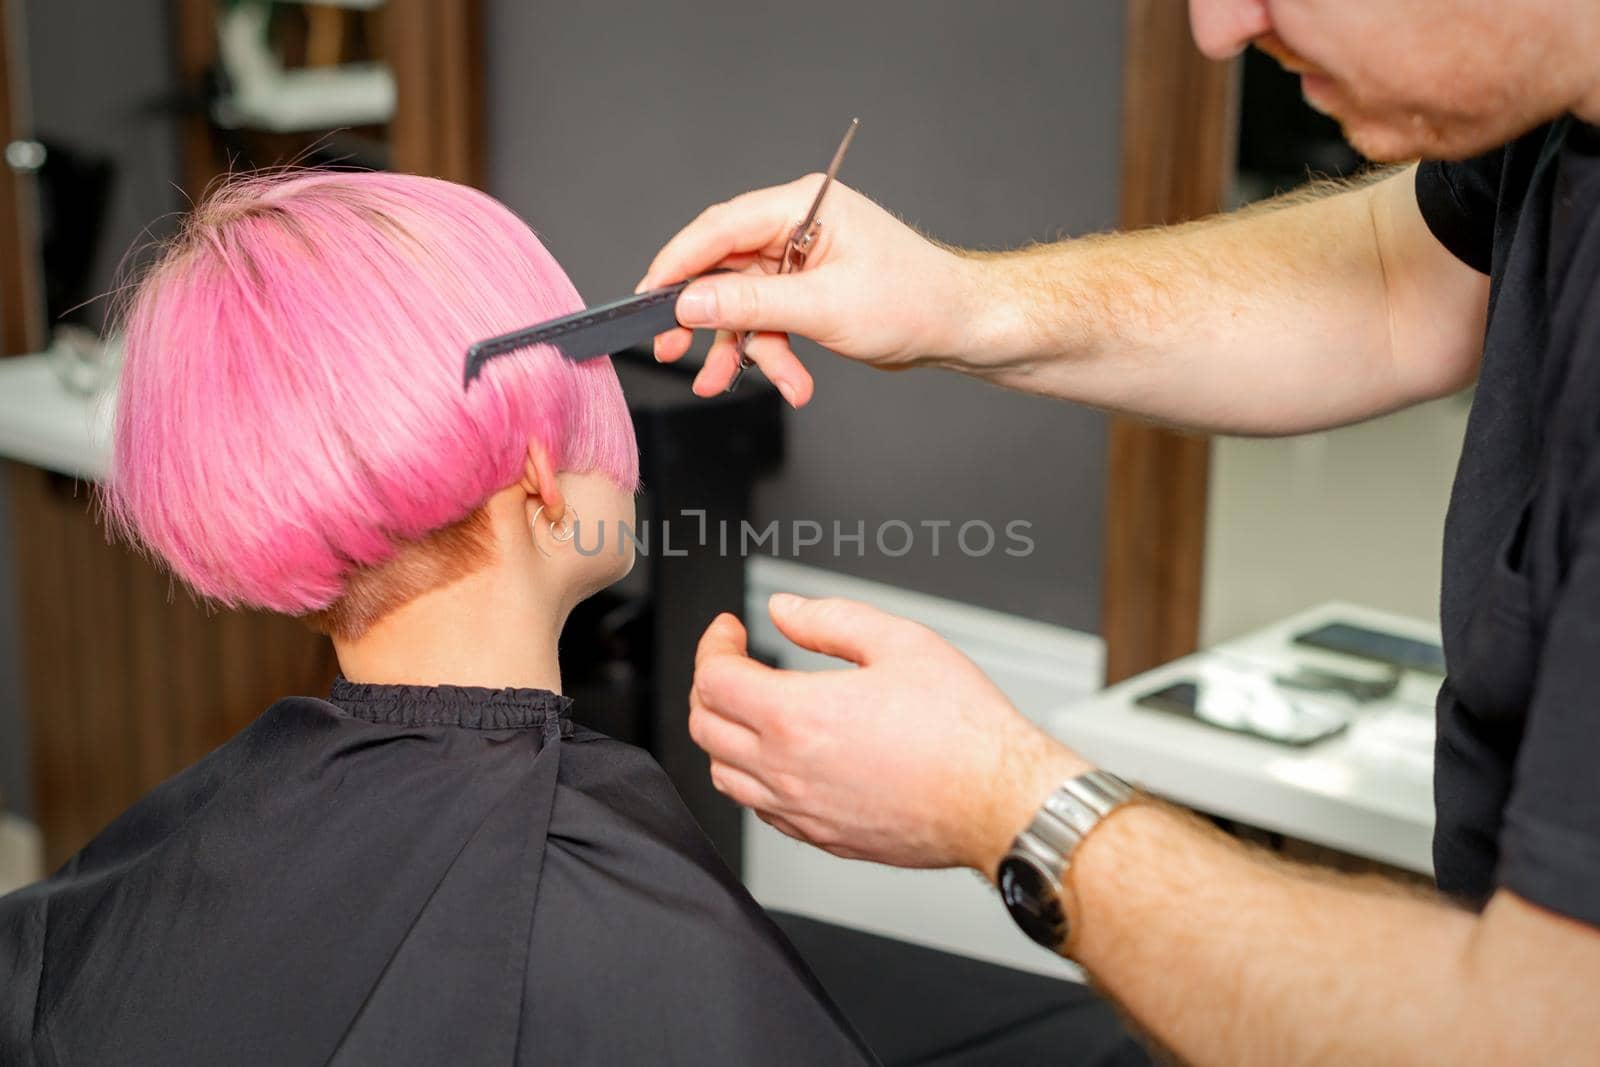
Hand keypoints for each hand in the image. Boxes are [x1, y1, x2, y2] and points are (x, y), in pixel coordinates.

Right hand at [637, 175, 982, 404]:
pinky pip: (769, 321)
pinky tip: (790, 383)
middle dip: (704, 317)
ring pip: (744, 305)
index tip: (649, 296)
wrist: (962, 328)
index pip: (720, 227)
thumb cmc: (915, 301)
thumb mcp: (823, 307)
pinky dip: (773, 354)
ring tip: (728, 382)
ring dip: (744, 348)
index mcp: (803, 206)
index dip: (678, 263)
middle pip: (724, 268)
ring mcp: (802, 261)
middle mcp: (797, 226)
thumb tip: (691, 302)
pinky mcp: (809, 292)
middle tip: (671, 348)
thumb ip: (750, 305)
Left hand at [688, 594, 1091, 875]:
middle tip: (733, 662)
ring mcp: (803, 812)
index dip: (714, 644)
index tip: (730, 630)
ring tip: (749, 708)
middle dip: (709, 685)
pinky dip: (753, 778)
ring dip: (723, 735)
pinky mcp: (824, 838)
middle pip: (704, 727)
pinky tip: (781, 756)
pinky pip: (761, 810)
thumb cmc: (964, 729)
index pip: (714, 679)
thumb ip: (830, 620)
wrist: (1001, 800)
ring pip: (723, 777)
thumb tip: (786, 610)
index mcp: (798, 717)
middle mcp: (788, 771)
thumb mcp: (901, 642)